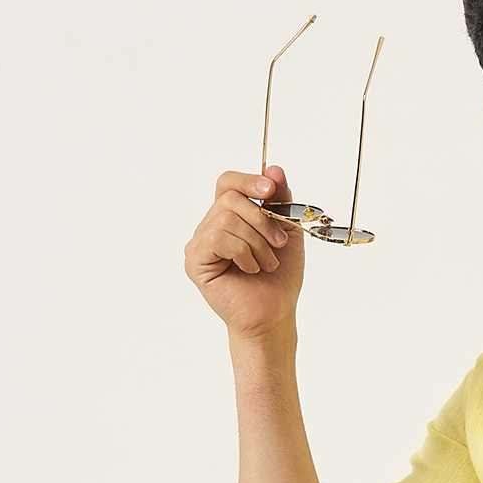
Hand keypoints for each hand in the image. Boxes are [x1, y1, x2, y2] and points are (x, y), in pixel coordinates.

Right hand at [184, 165, 305, 335]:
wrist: (274, 314)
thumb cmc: (279, 278)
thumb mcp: (288, 230)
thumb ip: (280, 199)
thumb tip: (273, 169)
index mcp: (230, 217)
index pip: (228, 183)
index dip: (248, 181)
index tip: (270, 191)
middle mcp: (211, 226)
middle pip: (230, 197)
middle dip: (261, 219)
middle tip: (278, 243)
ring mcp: (200, 243)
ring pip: (225, 218)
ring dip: (255, 241)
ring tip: (265, 263)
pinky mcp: (195, 261)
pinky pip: (217, 238)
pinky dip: (242, 252)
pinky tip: (249, 269)